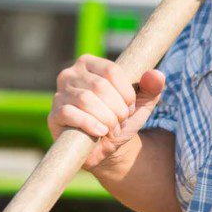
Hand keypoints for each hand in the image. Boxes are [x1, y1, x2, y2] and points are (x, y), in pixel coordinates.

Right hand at [49, 55, 165, 169]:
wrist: (108, 147)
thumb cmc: (122, 118)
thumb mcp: (142, 102)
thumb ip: (152, 86)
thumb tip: (157, 75)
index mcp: (90, 64)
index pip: (111, 71)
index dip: (126, 92)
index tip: (130, 107)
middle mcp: (70, 74)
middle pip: (99, 86)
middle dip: (117, 108)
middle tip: (121, 120)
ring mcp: (59, 94)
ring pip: (86, 100)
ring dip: (106, 118)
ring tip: (112, 128)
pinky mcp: (54, 115)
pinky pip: (70, 114)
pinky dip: (90, 124)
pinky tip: (100, 132)